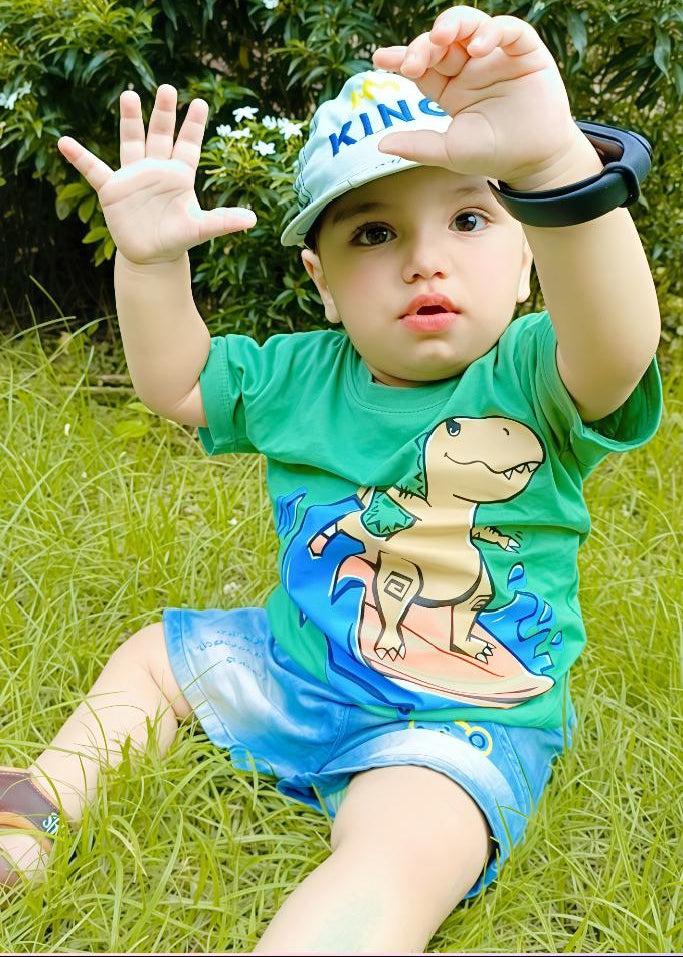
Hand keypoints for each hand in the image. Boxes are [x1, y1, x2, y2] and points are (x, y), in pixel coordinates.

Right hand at [57, 84, 256, 264]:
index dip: (193, 124)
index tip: (200, 101)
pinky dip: (79, 157)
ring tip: (130, 95)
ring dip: (130, 121)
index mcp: (179, 175)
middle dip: (163, 112)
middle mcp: (156, 169)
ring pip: (131, 142)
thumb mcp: (201, 229)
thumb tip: (252, 220)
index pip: (188, 144)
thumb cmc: (177, 239)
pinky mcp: (112, 190)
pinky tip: (64, 142)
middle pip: (160, 134)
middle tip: (167, 88)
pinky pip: (93, 170)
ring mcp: (133, 177)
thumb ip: (224, 221)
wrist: (151, 256)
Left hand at [372, 6, 583, 188]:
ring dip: (453, 25)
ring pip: (470, 25)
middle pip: (442, 41)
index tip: (380, 59)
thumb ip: (418, 146)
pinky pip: (509, 30)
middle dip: (425, 44)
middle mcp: (469, 67)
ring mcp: (496, 56)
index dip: (401, 58)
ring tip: (441, 38)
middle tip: (415, 60)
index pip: (422, 65)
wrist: (533, 161)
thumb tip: (380, 144)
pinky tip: (479, 47)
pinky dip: (493, 31)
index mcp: (449, 87)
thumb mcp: (450, 152)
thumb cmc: (492, 154)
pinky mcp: (525, 51)